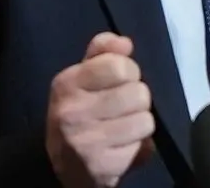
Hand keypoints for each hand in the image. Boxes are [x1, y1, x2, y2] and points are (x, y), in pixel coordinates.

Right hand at [47, 32, 155, 187]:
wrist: (64, 165)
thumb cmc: (79, 112)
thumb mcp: (83, 76)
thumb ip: (104, 52)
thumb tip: (125, 43)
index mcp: (67, 83)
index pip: (119, 66)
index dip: (129, 72)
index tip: (120, 81)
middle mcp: (72, 112)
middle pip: (138, 93)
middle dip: (137, 99)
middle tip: (122, 108)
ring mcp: (85, 142)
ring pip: (145, 119)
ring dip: (140, 122)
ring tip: (122, 126)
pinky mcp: (101, 166)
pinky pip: (143, 145)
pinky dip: (139, 144)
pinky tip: (121, 145)